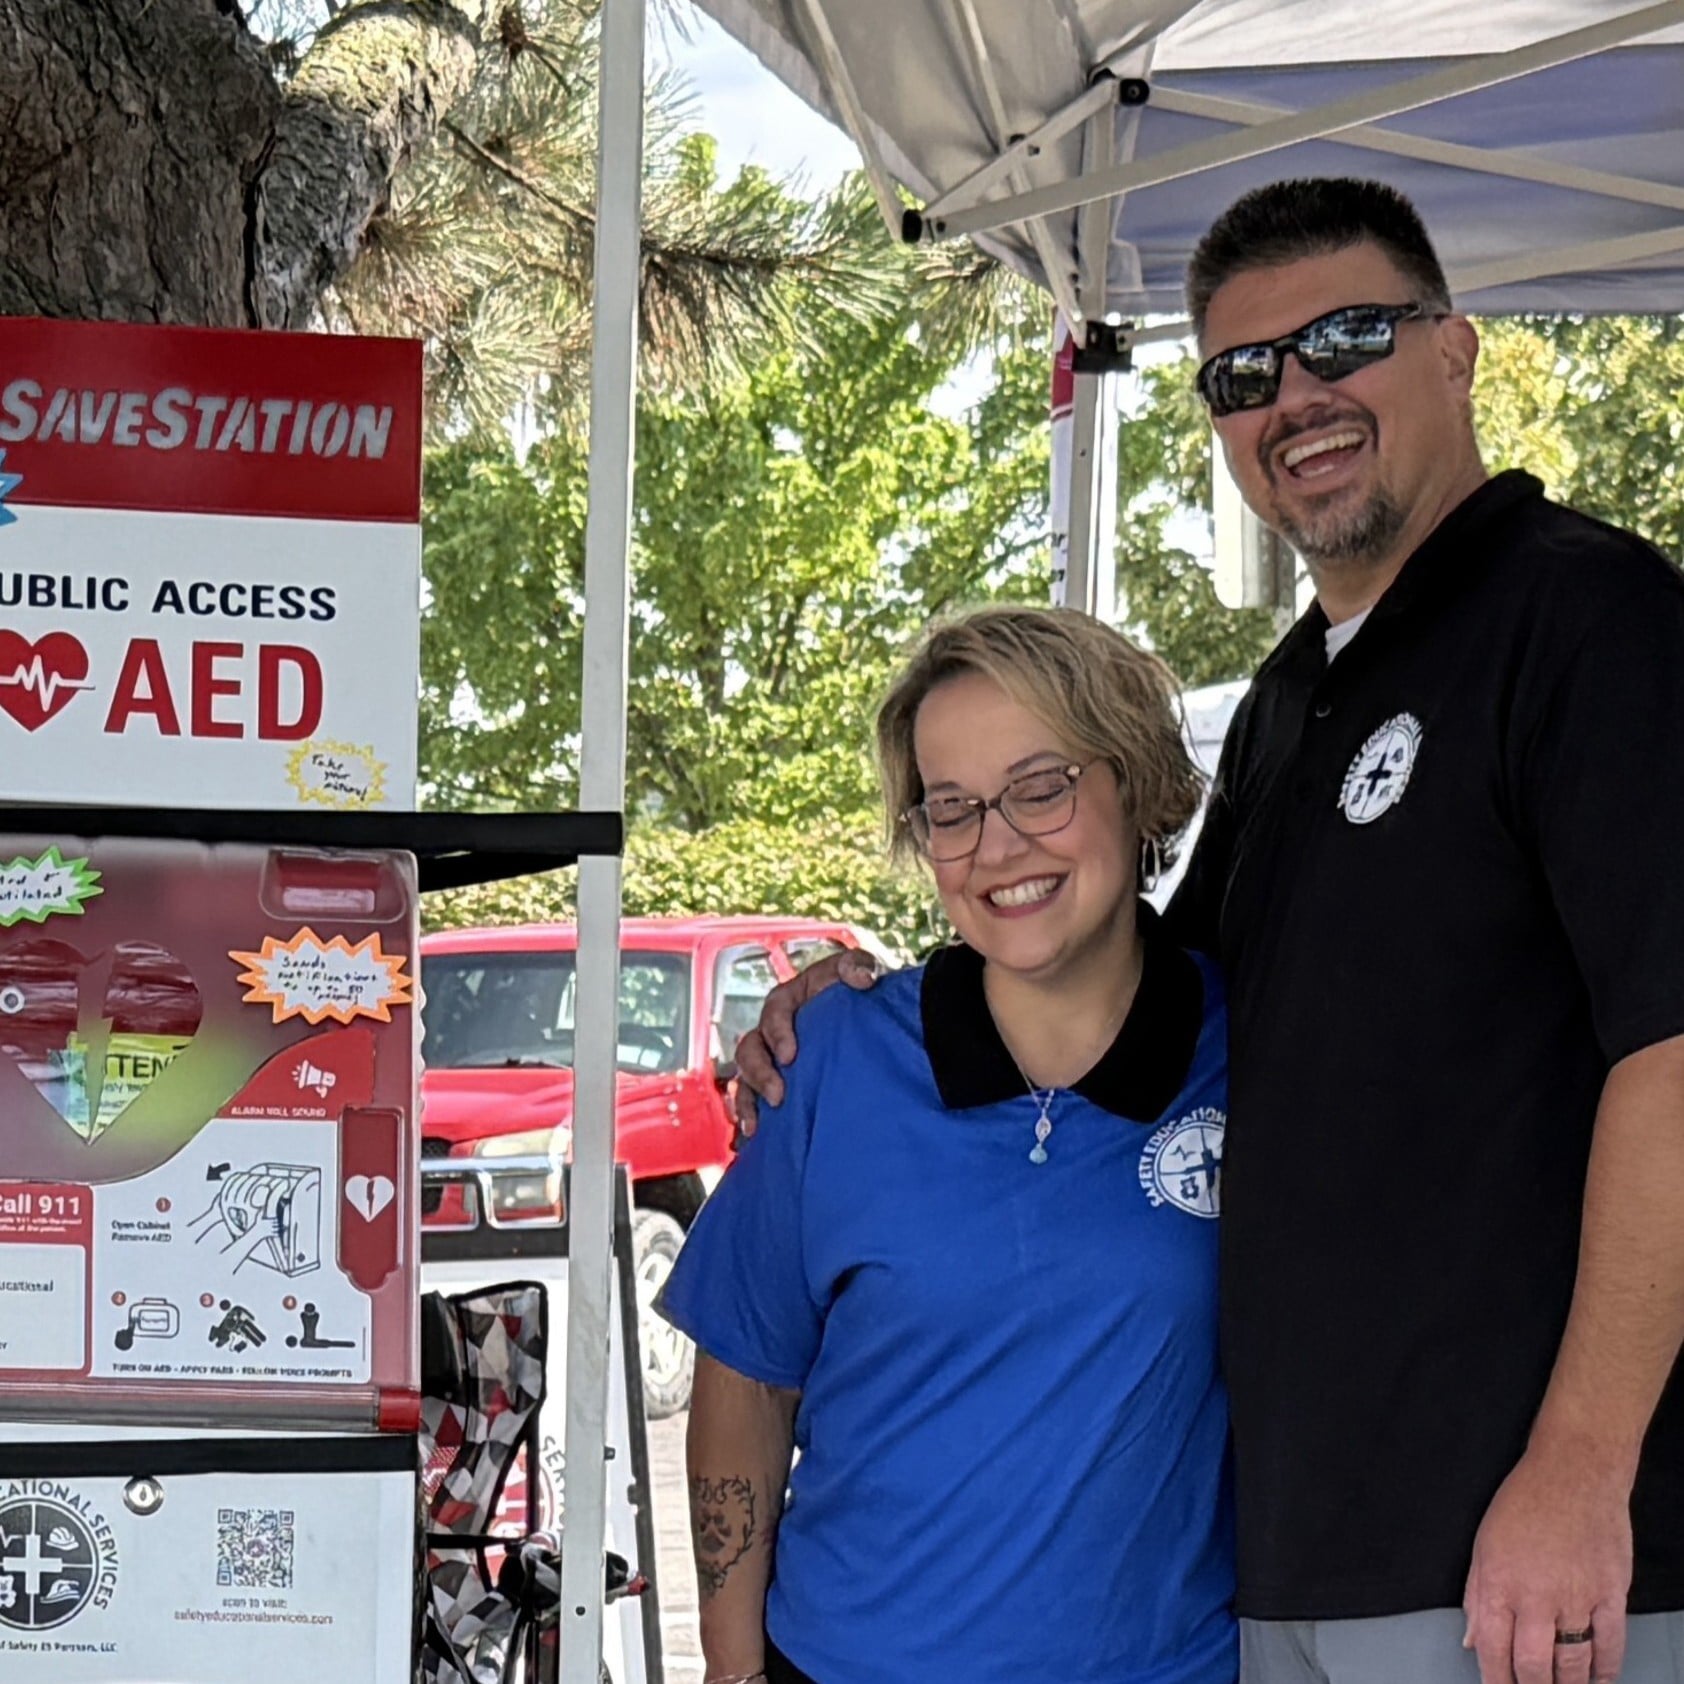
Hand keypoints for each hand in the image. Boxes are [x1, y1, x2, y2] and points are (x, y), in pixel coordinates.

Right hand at [731, 949, 883, 1137]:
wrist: (867, 1022)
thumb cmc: (857, 993)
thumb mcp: (859, 969)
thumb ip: (860, 965)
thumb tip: (862, 978)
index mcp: (786, 1001)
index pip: (773, 1012)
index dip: (777, 1033)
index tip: (790, 1056)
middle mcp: (771, 1031)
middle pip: (750, 1050)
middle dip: (759, 1074)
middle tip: (778, 1096)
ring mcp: (770, 1060)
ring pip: (744, 1079)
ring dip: (747, 1101)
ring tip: (756, 1126)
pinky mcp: (776, 1084)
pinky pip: (752, 1100)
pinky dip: (751, 1117)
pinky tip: (757, 1137)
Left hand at [1462, 1444, 1633, 1683]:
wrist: (1574, 1472)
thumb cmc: (1525, 1501)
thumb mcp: (1483, 1543)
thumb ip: (1476, 1596)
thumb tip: (1472, 1641)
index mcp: (1500, 1581)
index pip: (1494, 1649)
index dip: (1495, 1680)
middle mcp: (1537, 1595)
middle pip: (1534, 1666)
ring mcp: (1577, 1596)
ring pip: (1573, 1664)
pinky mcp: (1611, 1593)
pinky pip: (1610, 1645)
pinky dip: (1605, 1670)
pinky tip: (1598, 1680)